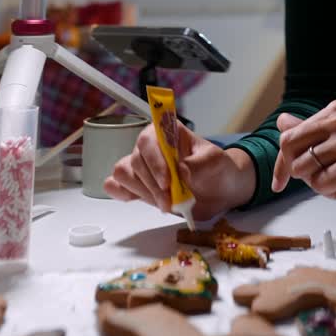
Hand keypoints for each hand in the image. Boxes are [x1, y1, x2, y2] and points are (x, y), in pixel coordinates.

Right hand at [104, 122, 254, 220]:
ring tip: (165, 203)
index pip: (148, 139)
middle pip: (136, 161)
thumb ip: (198, 165)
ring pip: (124, 174)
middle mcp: (151, 146)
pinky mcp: (139, 185)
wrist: (219, 190)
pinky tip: (138, 199)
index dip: (154, 160)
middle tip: (171, 201)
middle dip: (153, 185)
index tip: (168, 182)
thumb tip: (180, 172)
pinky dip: (122, 194)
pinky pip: (116, 185)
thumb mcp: (215, 162)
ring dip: (143, 192)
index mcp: (168, 131)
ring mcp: (143, 166)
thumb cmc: (217, 168)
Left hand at [271, 100, 335, 230]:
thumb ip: (308, 132)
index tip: (279, 182)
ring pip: (303, 168)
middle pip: (290, 148)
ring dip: (318, 183)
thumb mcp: (335, 143)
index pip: (289, 135)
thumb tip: (282, 120)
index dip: (282, 161)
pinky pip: (319, 184)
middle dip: (298, 171)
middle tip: (322, 179)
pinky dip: (329, 192)